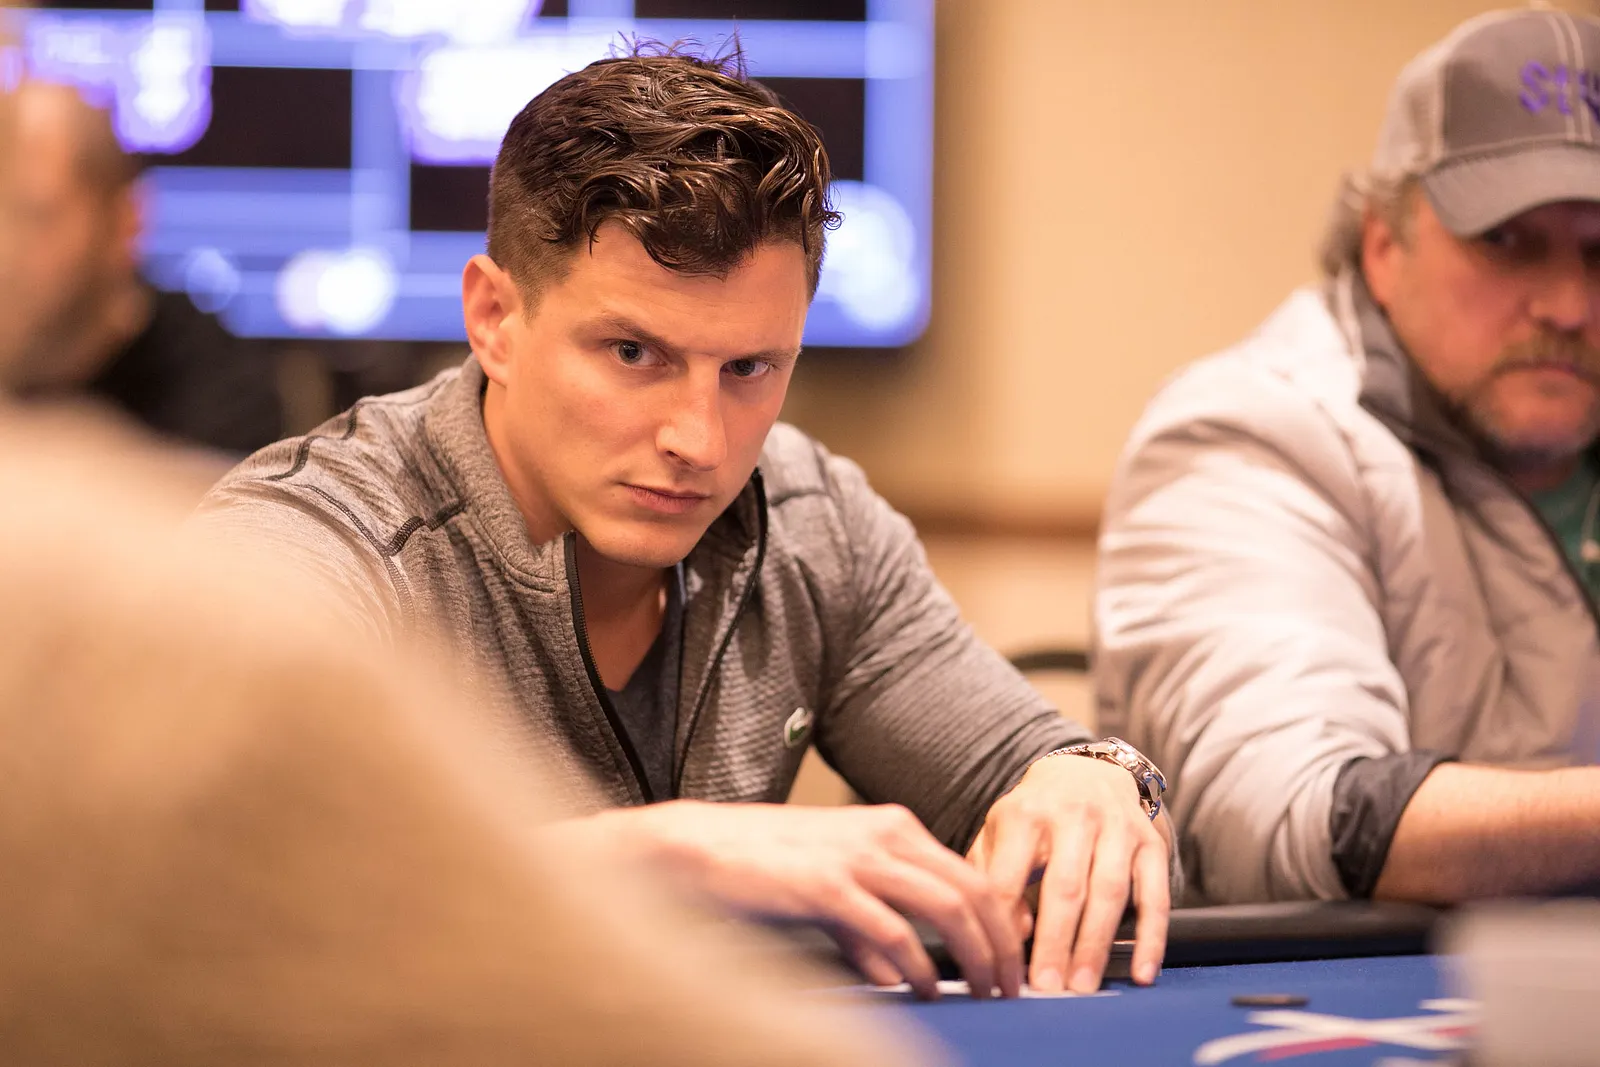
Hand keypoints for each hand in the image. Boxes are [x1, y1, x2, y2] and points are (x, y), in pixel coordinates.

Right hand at [555, 800, 1023, 999]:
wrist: (698, 849)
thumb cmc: (764, 870)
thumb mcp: (831, 893)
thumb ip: (868, 929)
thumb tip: (900, 973)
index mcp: (892, 827)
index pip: (972, 873)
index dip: (1002, 923)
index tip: (1011, 963)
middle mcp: (885, 834)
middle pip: (973, 889)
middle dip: (1001, 944)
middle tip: (1011, 987)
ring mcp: (858, 856)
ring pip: (947, 906)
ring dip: (975, 955)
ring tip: (983, 992)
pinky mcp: (828, 884)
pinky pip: (892, 929)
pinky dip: (917, 964)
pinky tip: (923, 989)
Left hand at [967, 753, 1169, 993]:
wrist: (1086, 772)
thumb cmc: (1033, 815)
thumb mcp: (998, 831)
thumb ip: (991, 875)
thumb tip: (1012, 929)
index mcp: (1025, 814)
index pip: (1010, 874)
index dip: (1005, 922)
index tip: (1002, 962)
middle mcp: (1074, 815)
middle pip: (1065, 885)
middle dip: (1056, 941)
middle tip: (1047, 987)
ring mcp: (1117, 827)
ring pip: (1110, 892)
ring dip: (1096, 944)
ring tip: (1083, 985)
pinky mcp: (1151, 843)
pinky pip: (1156, 895)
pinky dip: (1152, 937)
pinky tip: (1143, 972)